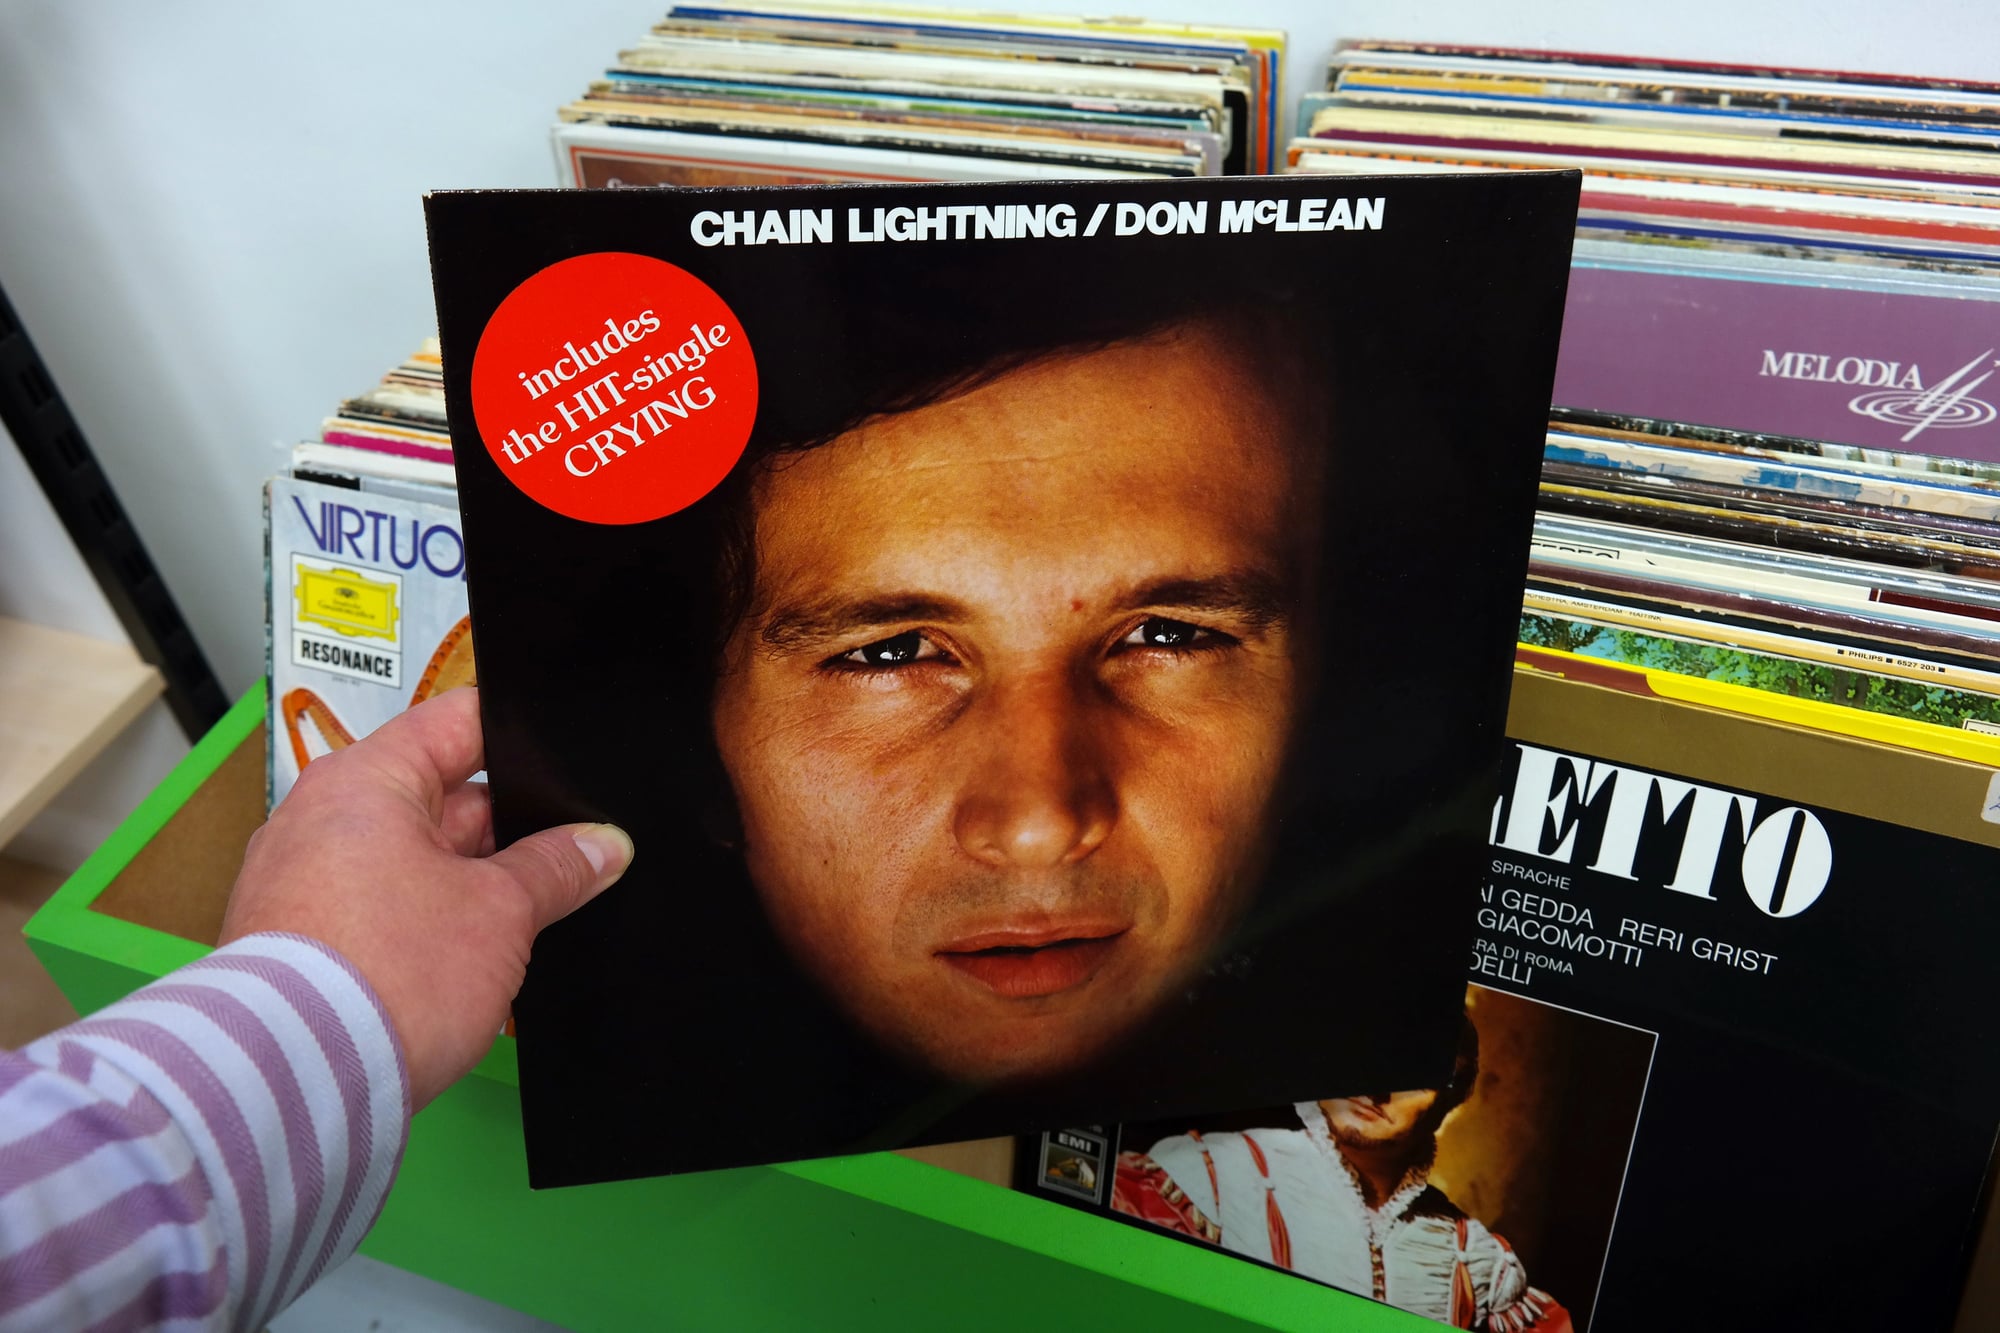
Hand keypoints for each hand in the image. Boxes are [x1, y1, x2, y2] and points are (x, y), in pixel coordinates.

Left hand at [220, 687, 630, 1107]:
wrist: (298, 1081)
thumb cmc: (387, 974)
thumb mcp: (501, 911)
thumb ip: (557, 868)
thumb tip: (603, 845)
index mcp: (365, 781)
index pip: (458, 724)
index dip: (525, 736)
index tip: (575, 756)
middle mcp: (323, 821)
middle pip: (443, 799)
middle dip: (510, 831)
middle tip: (575, 858)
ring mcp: (307, 885)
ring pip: (418, 863)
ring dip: (473, 886)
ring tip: (535, 916)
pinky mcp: (305, 946)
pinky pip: (386, 913)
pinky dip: (431, 927)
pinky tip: (478, 960)